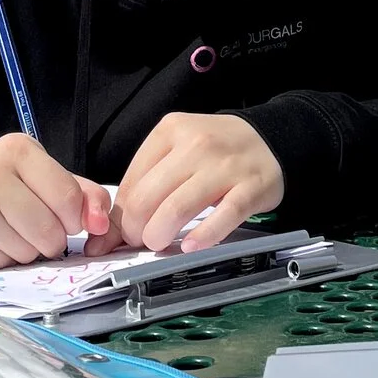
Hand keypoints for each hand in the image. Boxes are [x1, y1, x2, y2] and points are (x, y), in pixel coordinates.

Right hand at [0, 134, 113, 269]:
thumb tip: (102, 224)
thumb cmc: (2, 190)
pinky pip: (5, 265)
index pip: (68, 196)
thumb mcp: (42, 178)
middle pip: (50, 229)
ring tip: (12, 234)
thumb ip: (83, 195)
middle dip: (53, 239)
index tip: (67, 220)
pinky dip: (7, 261)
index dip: (76, 218)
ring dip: (30, 252)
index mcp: (16, 150)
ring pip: (29, 251)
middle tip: (37, 229)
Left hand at [113, 113, 284, 252]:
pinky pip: (223, 216)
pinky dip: (204, 235)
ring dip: (160, 236)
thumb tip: (108, 231)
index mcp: (170, 131)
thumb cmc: (217, 150)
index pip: (131, 182)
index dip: (121, 216)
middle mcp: (196, 144)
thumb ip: (144, 184)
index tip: (122, 232)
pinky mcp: (251, 187)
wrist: (269, 138)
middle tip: (141, 241)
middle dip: (136, 230)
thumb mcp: (177, 150)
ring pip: (177, 208)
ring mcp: (225, 166)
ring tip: (160, 244)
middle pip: (147, 198)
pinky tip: (192, 246)